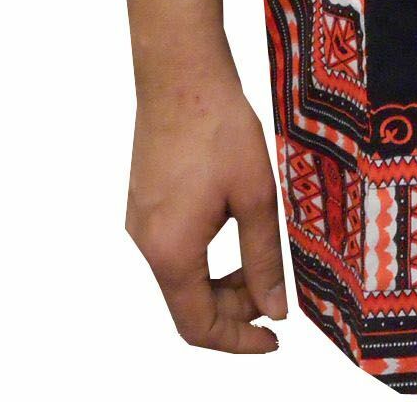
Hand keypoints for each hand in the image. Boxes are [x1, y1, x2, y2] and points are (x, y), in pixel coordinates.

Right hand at [125, 65, 287, 352]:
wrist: (181, 74)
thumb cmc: (219, 129)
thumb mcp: (255, 196)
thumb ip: (264, 257)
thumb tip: (275, 308)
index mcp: (171, 253)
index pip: (198, 326)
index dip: (238, 341)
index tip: (273, 338)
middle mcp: (145, 245)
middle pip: (188, 304)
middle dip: (235, 307)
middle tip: (277, 290)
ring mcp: (139, 223)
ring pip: (181, 276)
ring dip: (221, 280)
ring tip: (261, 259)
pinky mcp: (144, 202)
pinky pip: (174, 248)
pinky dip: (205, 255)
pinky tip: (236, 226)